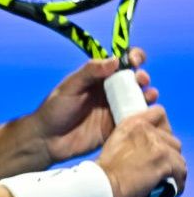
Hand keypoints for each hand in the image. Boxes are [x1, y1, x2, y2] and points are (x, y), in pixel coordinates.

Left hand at [31, 48, 157, 164]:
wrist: (48, 140)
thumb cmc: (54, 109)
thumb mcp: (70, 87)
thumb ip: (90, 72)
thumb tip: (115, 60)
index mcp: (98, 78)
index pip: (119, 63)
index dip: (131, 57)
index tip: (134, 59)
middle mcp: (109, 92)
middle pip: (134, 80)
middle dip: (141, 76)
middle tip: (140, 79)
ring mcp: (115, 109)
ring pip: (138, 99)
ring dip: (148, 93)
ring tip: (148, 94)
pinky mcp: (118, 127)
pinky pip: (136, 120)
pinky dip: (145, 114)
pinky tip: (146, 112)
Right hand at [97, 107, 186, 196]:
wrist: (104, 184)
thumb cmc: (106, 170)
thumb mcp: (115, 142)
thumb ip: (134, 137)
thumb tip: (150, 146)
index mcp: (132, 123)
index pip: (159, 114)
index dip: (163, 128)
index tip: (159, 142)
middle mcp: (146, 130)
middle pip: (172, 140)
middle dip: (168, 154)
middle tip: (157, 166)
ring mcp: (157, 146)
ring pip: (179, 157)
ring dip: (173, 169)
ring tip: (163, 180)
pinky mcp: (165, 162)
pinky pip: (181, 172)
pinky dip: (177, 182)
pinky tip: (168, 188)